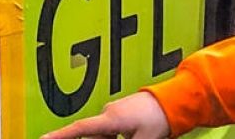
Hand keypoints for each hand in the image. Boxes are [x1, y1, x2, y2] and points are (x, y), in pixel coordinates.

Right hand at [42, 92, 170, 138]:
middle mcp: (109, 111)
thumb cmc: (159, 118)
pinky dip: (114, 137)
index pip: (80, 129)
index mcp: (111, 118)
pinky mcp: (121, 111)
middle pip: (93, 135)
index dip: (60, 136)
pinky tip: (132, 135)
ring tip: (134, 133)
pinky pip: (111, 130)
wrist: (174, 99)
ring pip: (103, 134)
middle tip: (105, 138)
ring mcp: (115, 110)